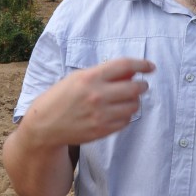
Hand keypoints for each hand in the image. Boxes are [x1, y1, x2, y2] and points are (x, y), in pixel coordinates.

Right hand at [23, 57, 154, 147]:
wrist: (45, 124)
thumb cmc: (62, 96)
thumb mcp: (78, 78)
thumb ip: (104, 74)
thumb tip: (132, 72)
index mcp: (89, 77)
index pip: (124, 66)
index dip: (141, 64)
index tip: (150, 66)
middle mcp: (96, 95)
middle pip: (134, 88)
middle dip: (142, 86)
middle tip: (140, 85)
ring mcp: (100, 115)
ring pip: (133, 106)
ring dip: (134, 101)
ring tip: (125, 100)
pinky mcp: (101, 130)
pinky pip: (125, 121)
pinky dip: (125, 115)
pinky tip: (116, 112)